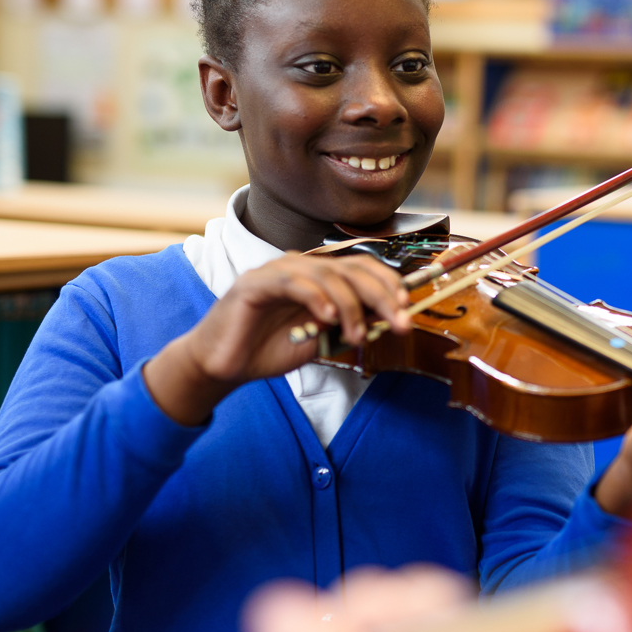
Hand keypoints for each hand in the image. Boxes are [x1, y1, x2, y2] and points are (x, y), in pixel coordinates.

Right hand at [144, 254, 410, 425]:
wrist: (224, 365)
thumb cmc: (269, 349)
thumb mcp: (320, 339)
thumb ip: (349, 325)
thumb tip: (388, 319)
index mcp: (318, 276)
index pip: (362, 268)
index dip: (388, 285)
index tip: (407, 310)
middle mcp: (301, 266)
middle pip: (351, 268)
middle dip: (381, 294)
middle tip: (398, 321)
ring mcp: (277, 270)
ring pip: (326, 273)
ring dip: (350, 305)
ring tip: (357, 336)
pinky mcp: (255, 283)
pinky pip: (293, 281)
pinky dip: (316, 298)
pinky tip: (328, 319)